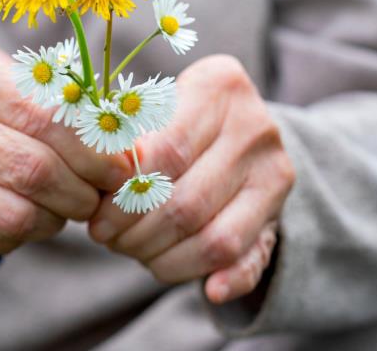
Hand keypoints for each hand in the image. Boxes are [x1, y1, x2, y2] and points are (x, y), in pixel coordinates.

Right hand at [0, 38, 129, 255]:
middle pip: (31, 168)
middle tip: (101, 194)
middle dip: (82, 189)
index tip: (119, 166)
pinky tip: (35, 214)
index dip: (91, 148)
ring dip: (59, 216)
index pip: (42, 115)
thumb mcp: (27, 84)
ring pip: (14, 212)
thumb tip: (129, 151)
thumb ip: (74, 108)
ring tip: (71, 204)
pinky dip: (29, 233)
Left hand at [88, 55, 294, 303]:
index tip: (96, 216)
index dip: (123, 196)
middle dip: (137, 234)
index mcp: (218, 87)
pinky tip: (207, 289)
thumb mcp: (150, 113)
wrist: (238, 131)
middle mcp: (255, 126)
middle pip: (185, 202)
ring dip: (164, 259)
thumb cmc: (171, 120)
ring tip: (134, 252)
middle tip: (108, 240)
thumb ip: (128, 144)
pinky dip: (227, 281)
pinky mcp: (280, 211)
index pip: (163, 155)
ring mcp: (275, 169)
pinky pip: (250, 258)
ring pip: (214, 238)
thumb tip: (101, 192)